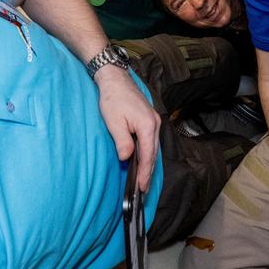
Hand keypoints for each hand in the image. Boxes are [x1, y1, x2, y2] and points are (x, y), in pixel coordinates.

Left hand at [94, 66, 160, 190]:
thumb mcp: (114, 122)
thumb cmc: (113, 98)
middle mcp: (155, 124)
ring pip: (153, 147)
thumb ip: (123, 142)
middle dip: (148, 172)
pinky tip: (143, 160)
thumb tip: (126, 158)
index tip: (140, 187)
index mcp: (148, 126)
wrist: (115, 78)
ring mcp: (154, 121)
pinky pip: (151, 140)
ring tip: (143, 179)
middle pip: (154, 153)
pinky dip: (148, 153)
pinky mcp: (150, 119)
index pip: (148, 155)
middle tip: (142, 189)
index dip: (144, 173)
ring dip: (148, 163)